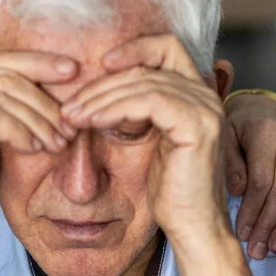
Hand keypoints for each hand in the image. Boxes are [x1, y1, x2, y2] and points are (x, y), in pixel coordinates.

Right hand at [0, 52, 77, 227]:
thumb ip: (13, 106)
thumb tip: (60, 81)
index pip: (2, 61)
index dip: (40, 63)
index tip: (73, 71)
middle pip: (5, 77)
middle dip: (43, 102)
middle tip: (68, 129)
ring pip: (1, 97)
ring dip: (36, 121)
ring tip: (56, 143)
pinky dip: (17, 130)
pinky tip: (32, 148)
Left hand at [65, 34, 229, 245]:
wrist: (192, 228)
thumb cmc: (169, 192)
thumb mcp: (149, 141)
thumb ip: (137, 110)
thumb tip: (97, 91)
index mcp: (197, 94)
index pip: (167, 48)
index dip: (134, 48)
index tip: (100, 64)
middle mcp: (206, 95)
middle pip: (146, 68)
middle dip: (102, 85)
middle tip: (69, 106)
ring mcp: (205, 109)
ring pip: (143, 83)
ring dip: (101, 98)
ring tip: (72, 116)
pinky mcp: (197, 126)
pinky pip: (149, 102)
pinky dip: (116, 108)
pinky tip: (93, 121)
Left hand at [222, 94, 275, 258]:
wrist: (260, 105)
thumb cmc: (236, 127)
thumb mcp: (222, 136)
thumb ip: (229, 163)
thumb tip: (237, 191)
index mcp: (263, 133)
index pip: (260, 182)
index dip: (252, 212)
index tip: (243, 235)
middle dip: (270, 225)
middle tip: (259, 251)